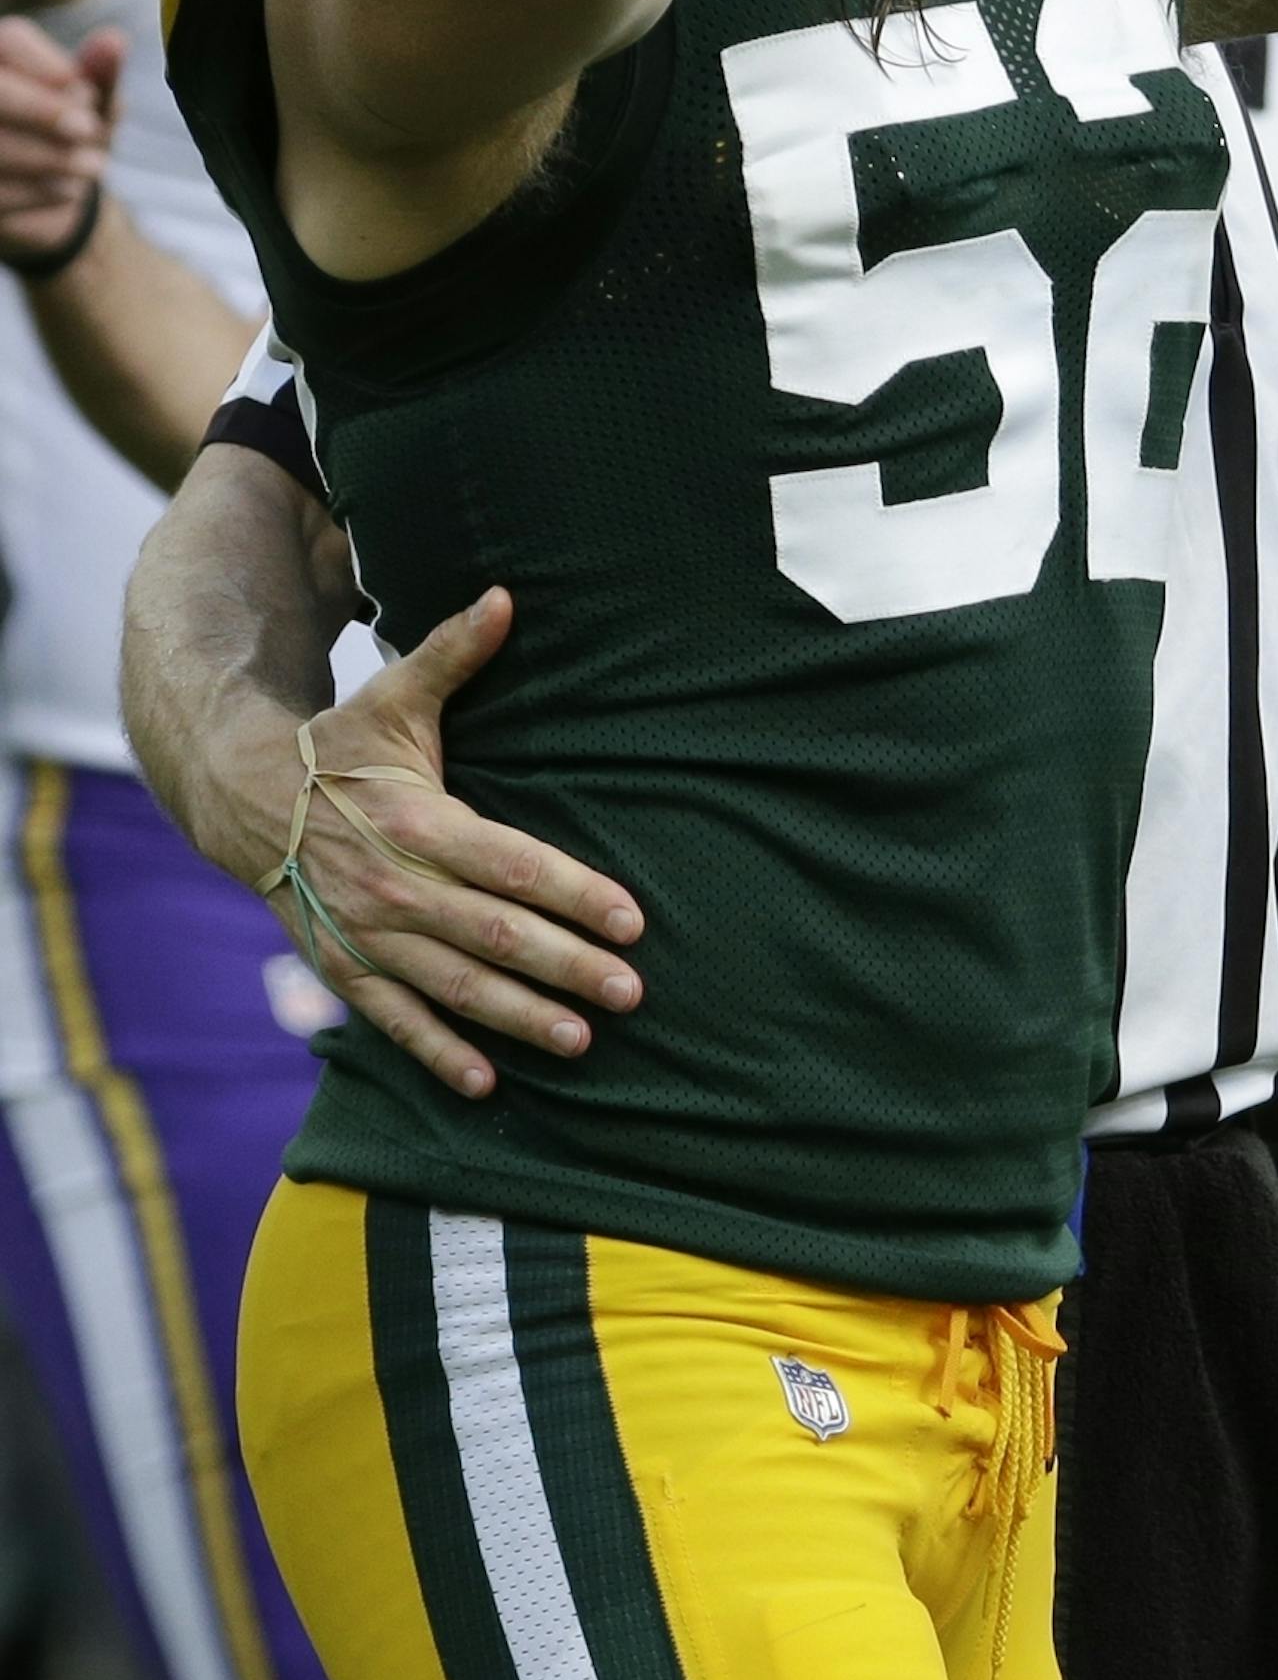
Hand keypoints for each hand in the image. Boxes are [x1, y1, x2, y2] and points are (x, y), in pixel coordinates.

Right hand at [0, 18, 118, 260]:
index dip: (51, 68)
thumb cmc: (75, 135)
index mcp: (2, 59)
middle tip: (89, 130)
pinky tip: (66, 190)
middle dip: (43, 111)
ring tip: (91, 166)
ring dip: (51, 157)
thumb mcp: (96, 107)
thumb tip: (113, 39)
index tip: (88, 92)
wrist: (55, 194)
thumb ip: (101, 75)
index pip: (11, 41)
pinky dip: (38, 192)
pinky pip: (0, 191)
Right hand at [259, 588, 646, 1098]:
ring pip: (455, 987)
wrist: (244, 799)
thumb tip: (506, 596)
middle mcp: (395, 887)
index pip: (513, 864)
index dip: (573, 893)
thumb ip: (454, 653)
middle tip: (631, 992)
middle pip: (496, 935)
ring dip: (520, 1018)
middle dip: (568, 967)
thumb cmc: (341, 748)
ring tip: (582, 1038)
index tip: (631, 919)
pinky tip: (487, 1083)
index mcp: (417, 821)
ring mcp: (368, 936)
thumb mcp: (394, 697)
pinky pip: (396, 1020)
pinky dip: (439, 1054)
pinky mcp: (343, 969)